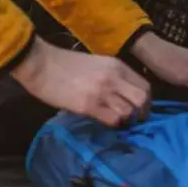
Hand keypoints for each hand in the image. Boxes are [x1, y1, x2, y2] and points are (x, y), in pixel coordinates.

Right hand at [10, 37, 150, 126]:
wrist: (41, 63)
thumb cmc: (65, 63)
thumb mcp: (96, 63)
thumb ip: (112, 76)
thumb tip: (122, 94)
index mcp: (116, 65)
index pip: (144, 86)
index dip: (146, 100)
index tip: (140, 108)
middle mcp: (113, 78)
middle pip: (142, 100)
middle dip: (141, 112)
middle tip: (134, 119)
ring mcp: (102, 92)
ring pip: (129, 112)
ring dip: (125, 120)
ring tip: (116, 120)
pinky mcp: (88, 106)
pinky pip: (112, 120)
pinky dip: (112, 124)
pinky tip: (103, 121)